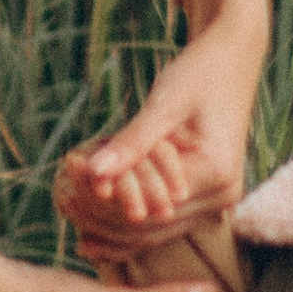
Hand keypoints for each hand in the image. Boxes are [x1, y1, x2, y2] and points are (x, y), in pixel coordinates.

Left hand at [56, 0, 270, 261]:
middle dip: (104, 217)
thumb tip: (92, 172)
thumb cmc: (199, 73)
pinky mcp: (205, 198)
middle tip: (61, 200)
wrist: (231, 59)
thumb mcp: (164, 104)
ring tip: (68, 207)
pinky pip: (162, 221)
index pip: (151, 205)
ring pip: (155, 232)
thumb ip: (132, 142)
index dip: (107, 201)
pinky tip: (92, 223)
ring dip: (112, 223)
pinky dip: (128, 220)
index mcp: (215, 173)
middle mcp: (222, 196)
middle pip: (151, 227)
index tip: (68, 183)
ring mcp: (216, 202)